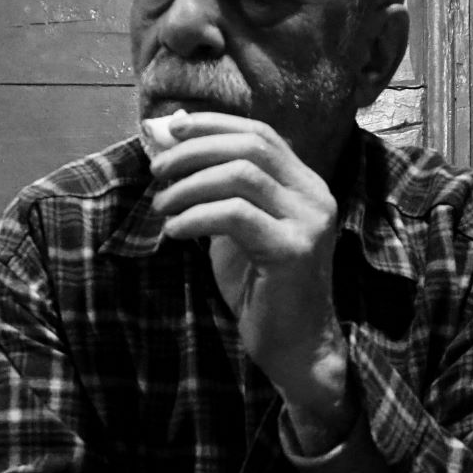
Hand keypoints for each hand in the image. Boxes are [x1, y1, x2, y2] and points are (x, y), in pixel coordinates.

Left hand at [149, 112, 352, 445]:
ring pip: (242, 175)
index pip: (262, 134)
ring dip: (191, 185)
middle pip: (252, 146)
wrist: (295, 348)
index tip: (174, 129)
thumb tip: (172, 150)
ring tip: (162, 206)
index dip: (215, 125)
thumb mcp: (235, 231)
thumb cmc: (262, 291)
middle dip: (196, 151)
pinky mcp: (294, 250)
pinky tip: (176, 231)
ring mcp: (309, 222)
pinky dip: (198, 216)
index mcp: (305, 186)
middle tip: (158, 171)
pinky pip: (236, 215)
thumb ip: (216, 192)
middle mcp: (314, 196)